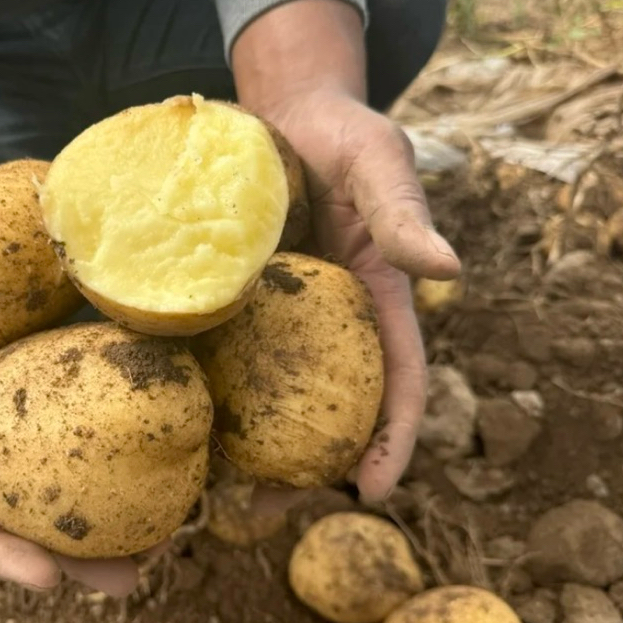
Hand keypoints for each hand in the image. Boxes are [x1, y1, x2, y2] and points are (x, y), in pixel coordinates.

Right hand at [0, 153, 138, 595]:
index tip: (47, 581)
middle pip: (27, 504)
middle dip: (75, 553)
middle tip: (131, 581)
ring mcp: (22, 396)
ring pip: (70, 460)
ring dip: (117, 499)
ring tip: (173, 530)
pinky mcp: (53, 357)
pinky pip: (90, 392)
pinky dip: (126, 421)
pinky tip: (172, 431)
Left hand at [232, 0, 460, 501]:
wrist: (282, 110)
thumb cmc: (340, 132)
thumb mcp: (377, 160)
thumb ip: (404, 209)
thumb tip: (449, 269)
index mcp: (376, 298)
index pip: (398, 377)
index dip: (392, 436)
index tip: (372, 490)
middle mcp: (327, 320)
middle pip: (328, 405)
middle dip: (306, 466)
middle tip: (266, 512)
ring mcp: (275, 315)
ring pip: (268, 392)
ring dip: (247, 446)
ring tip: (210, 496)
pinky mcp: (230, 299)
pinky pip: (218, 350)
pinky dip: (206, 389)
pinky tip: (173, 419)